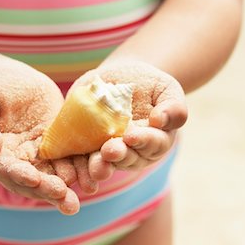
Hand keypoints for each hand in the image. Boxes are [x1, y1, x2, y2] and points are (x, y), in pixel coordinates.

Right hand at [0, 58, 79, 214]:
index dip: (18, 175)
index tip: (33, 178)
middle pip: (33, 179)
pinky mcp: (58, 143)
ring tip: (84, 192)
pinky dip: (81, 166)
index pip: (6, 170)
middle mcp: (19, 161)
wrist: (12, 78)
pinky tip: (94, 175)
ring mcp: (40, 154)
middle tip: (64, 196)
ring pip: (54, 174)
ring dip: (68, 186)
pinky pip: (70, 156)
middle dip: (48, 189)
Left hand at [55, 60, 186, 193]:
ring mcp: (109, 153)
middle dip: (119, 155)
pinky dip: (77, 164)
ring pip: (106, 164)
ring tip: (94, 165)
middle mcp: (133, 152)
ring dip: (99, 166)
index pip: (153, 144)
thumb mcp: (166, 89)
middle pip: (129, 158)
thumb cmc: (150, 84)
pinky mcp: (87, 147)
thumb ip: (173, 106)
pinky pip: (82, 158)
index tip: (132, 135)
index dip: (143, 141)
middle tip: (110, 151)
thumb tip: (161, 120)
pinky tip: (70, 165)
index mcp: (155, 140)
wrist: (121, 78)